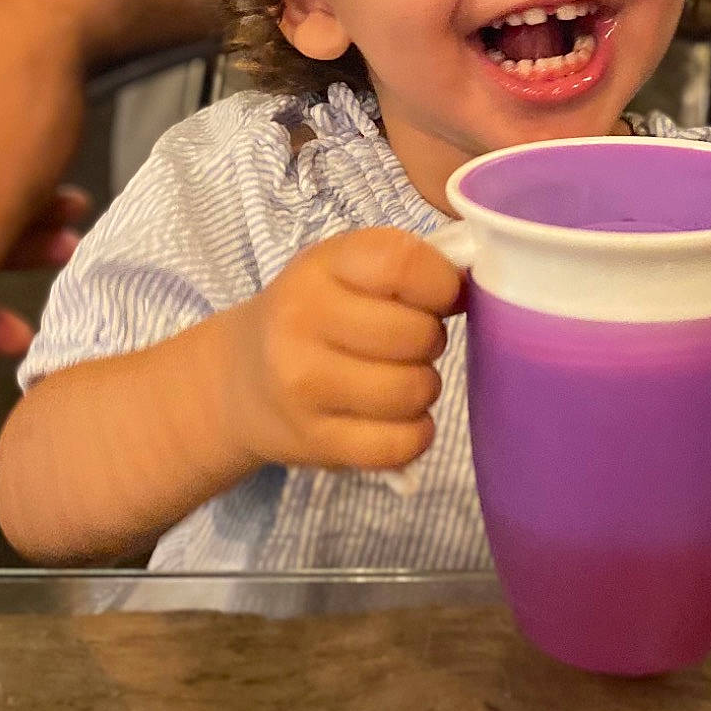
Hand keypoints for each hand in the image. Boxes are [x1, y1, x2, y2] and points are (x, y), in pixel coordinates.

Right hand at [228, 228, 461, 472]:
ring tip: (398, 379)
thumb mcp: (343, 269)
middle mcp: (302, 321)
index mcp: (319, 266)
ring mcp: (304, 386)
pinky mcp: (314, 441)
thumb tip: (472, 290)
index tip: (436, 297)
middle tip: (407, 344)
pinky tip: (396, 420)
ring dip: (422, 388)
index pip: (405, 265)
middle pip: (418, 335)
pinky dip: (413, 434)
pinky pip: (400, 445)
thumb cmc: (312, 315)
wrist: (238, 383)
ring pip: (414, 392)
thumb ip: (405, 267)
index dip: (440, 285)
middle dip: (429, 341)